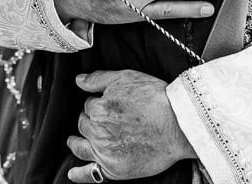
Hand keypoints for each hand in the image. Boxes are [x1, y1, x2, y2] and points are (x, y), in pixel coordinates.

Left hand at [66, 70, 194, 181]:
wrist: (178, 125)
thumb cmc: (155, 98)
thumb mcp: (126, 77)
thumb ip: (98, 79)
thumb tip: (78, 81)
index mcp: (97, 108)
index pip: (89, 105)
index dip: (99, 103)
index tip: (111, 105)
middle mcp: (97, 131)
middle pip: (84, 124)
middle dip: (90, 120)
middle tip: (104, 120)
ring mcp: (105, 152)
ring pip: (82, 146)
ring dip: (77, 143)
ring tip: (74, 142)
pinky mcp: (114, 169)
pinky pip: (90, 174)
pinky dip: (79, 175)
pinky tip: (72, 174)